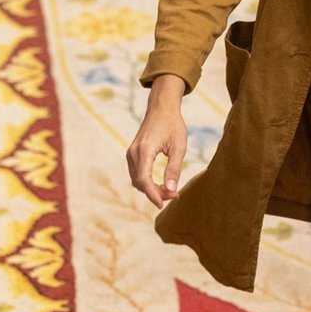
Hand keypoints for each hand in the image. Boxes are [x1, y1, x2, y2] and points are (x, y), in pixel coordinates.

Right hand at [126, 74, 189, 209]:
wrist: (162, 107)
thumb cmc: (173, 125)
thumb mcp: (179, 146)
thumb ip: (174, 169)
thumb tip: (171, 190)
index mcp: (145, 150)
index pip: (144, 180)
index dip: (153, 195)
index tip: (164, 204)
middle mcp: (134, 152)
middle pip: (140, 182)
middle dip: (155, 193)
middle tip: (174, 195)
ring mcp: (131, 153)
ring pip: (137, 180)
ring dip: (151, 189)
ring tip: (170, 190)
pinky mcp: (133, 153)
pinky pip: (137, 173)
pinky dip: (147, 181)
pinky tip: (161, 183)